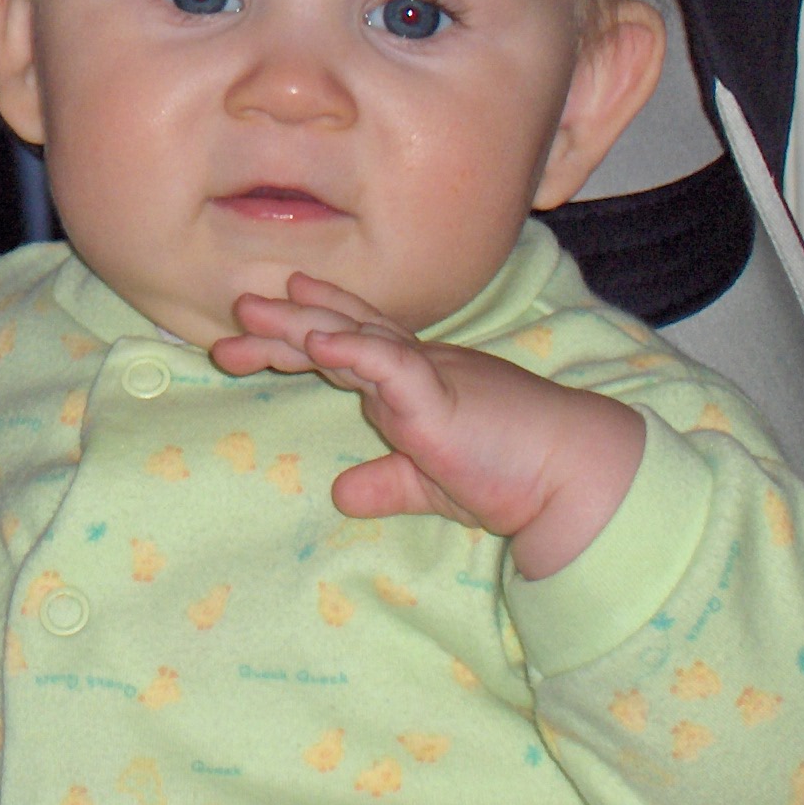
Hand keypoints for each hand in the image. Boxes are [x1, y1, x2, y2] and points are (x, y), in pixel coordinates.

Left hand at [210, 274, 644, 578]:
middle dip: (282, 323)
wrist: (570, 479)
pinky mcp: (438, 393)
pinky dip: (349, 349)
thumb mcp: (430, 485)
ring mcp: (425, 373)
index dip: (310, 322)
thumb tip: (341, 493)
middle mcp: (413, 366)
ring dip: (299, 322)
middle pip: (337, 331)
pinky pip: (387, 361)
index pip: (351, 343)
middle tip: (233, 312)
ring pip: (351, 335)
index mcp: (411, 383)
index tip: (266, 312)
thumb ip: (386, 483)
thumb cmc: (510, 477)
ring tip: (251, 311)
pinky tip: (315, 343)